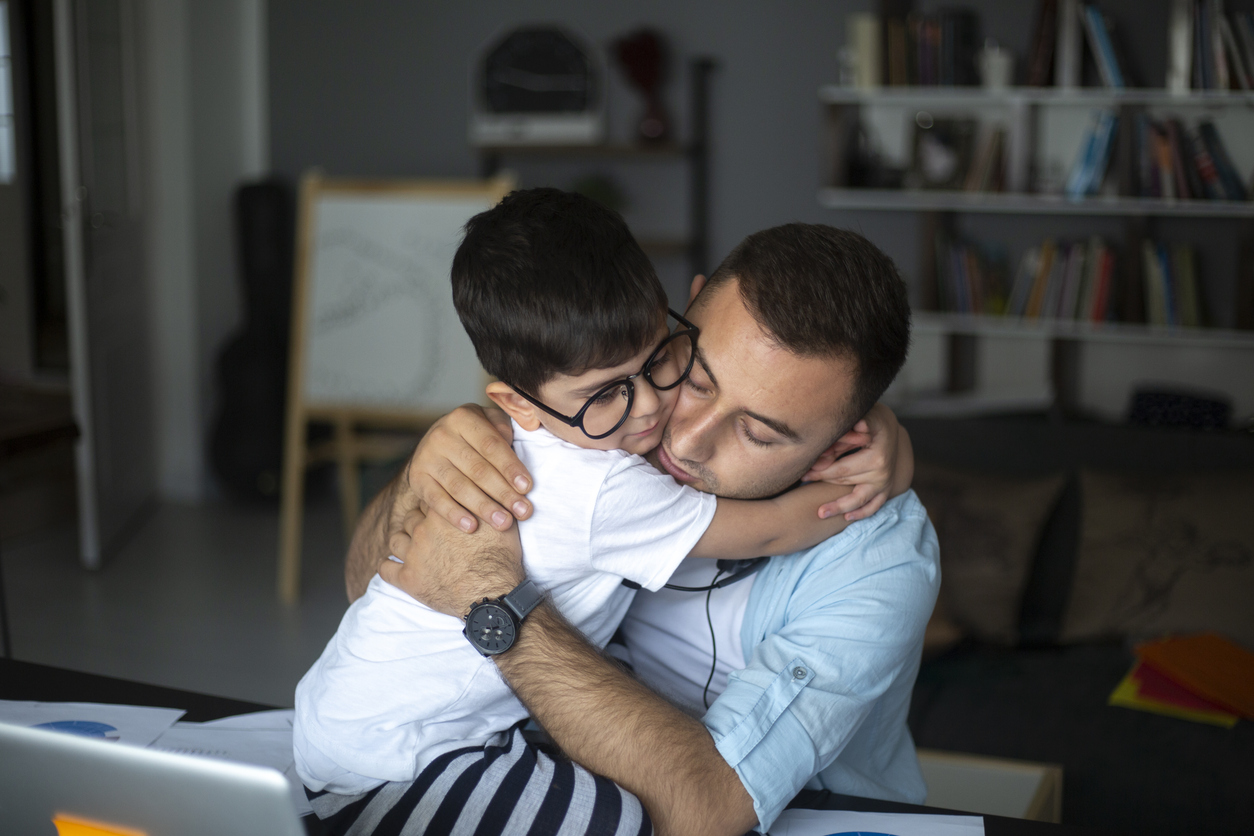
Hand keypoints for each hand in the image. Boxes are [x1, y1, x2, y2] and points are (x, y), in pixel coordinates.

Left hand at [380, 506, 524, 617]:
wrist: (492, 593)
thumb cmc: (500, 558)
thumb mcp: (501, 521)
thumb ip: (490, 503)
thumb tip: (493, 491)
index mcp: (443, 512)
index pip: (431, 498)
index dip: (438, 505)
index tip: (443, 512)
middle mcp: (423, 529)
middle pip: (411, 517)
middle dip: (419, 522)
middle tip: (430, 532)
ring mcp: (413, 554)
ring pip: (396, 540)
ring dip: (402, 542)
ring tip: (412, 549)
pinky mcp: (408, 579)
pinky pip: (386, 569)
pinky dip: (389, 568)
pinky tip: (395, 568)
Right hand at [405, 404, 532, 532]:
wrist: (436, 444)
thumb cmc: (476, 436)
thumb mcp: (491, 423)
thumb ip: (507, 429)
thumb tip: (522, 441)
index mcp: (464, 417)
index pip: (491, 445)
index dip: (510, 468)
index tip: (527, 488)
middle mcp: (442, 434)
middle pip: (477, 469)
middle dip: (503, 493)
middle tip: (523, 512)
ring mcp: (426, 457)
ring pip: (459, 486)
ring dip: (483, 507)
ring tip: (503, 522)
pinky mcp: (417, 478)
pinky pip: (436, 499)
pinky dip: (454, 514)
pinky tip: (471, 527)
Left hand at [802, 403, 909, 521]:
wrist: (891, 430)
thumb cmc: (874, 421)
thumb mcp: (868, 417)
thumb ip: (857, 424)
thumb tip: (857, 425)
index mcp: (876, 458)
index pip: (842, 469)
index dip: (821, 471)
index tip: (804, 473)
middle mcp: (882, 474)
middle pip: (845, 482)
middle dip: (823, 481)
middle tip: (803, 481)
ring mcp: (885, 484)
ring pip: (857, 499)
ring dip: (839, 507)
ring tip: (821, 513)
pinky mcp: (886, 490)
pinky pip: (874, 506)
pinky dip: (861, 513)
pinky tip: (846, 517)